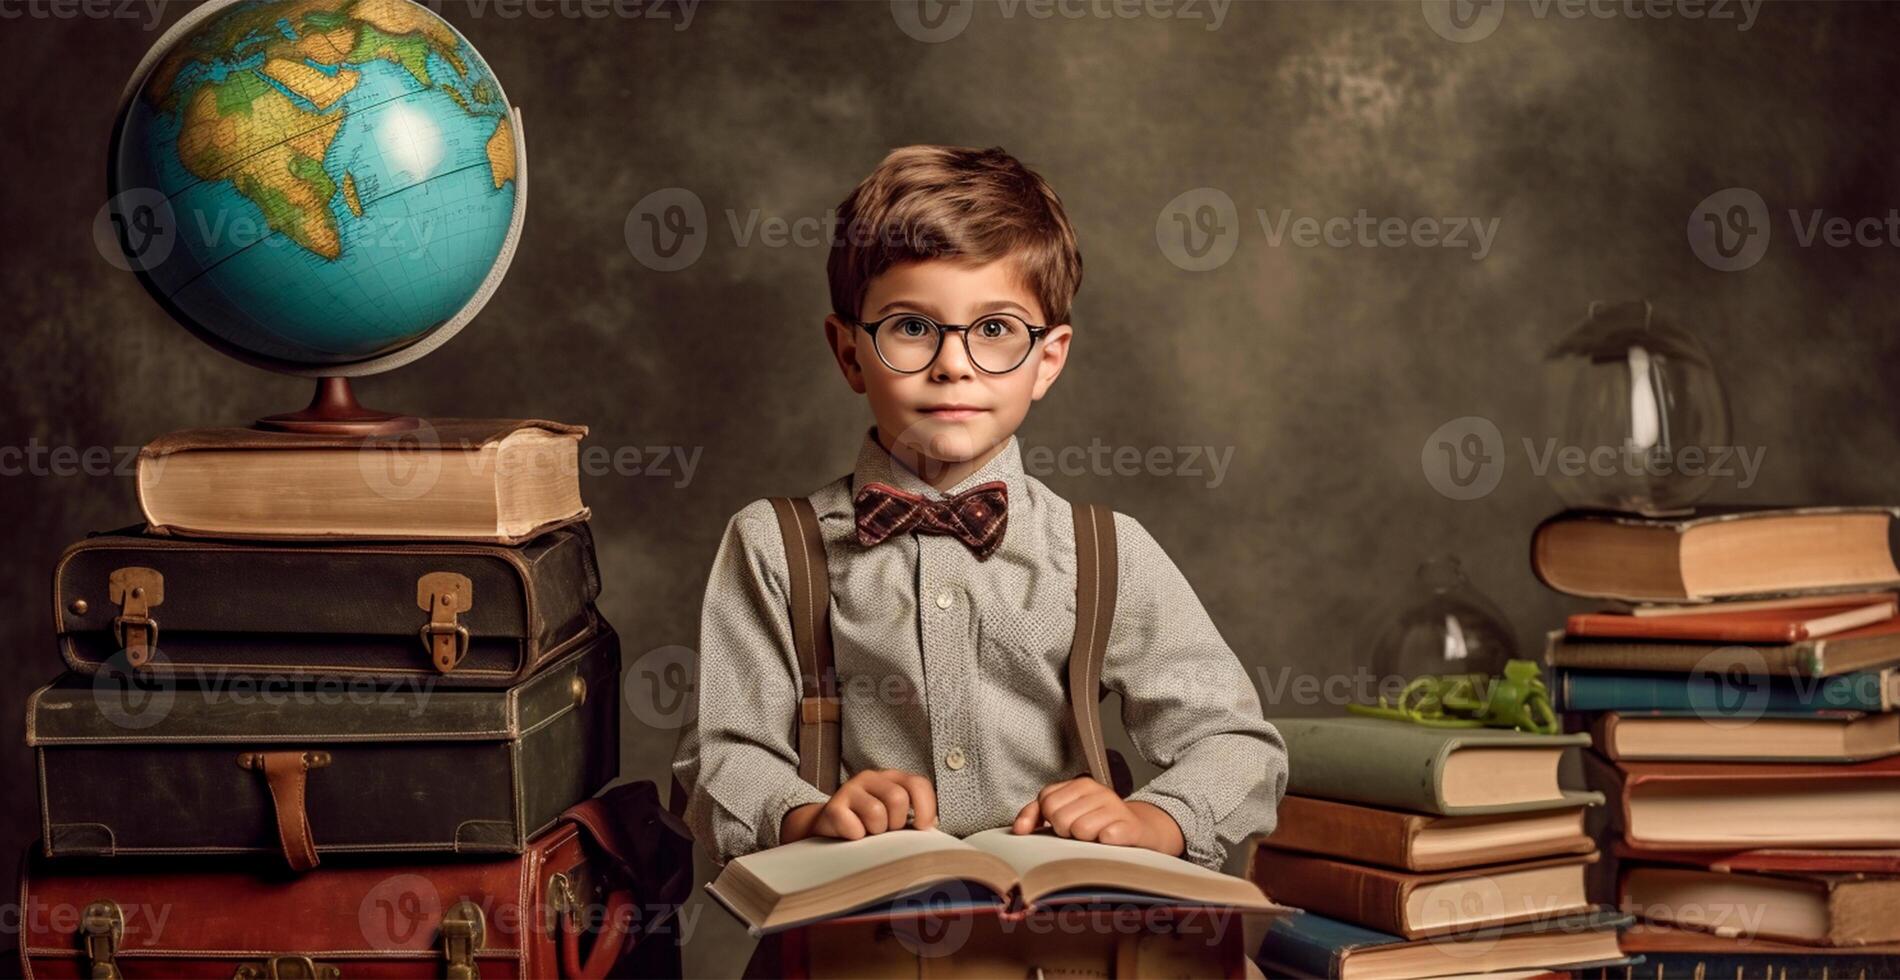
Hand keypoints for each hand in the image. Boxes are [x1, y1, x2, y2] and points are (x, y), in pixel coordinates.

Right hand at [780, 769, 937, 843]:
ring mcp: (850, 789)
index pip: (918, 784)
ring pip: (877, 813)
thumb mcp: (894, 815)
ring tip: (868, 832)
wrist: (829, 827)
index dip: (926, 807)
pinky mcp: (833, 806)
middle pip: (898, 798)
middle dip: (896, 822)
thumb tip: (935, 827)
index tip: (923, 826)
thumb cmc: (869, 823)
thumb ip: (913, 815)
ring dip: (876, 832)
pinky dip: (857, 837)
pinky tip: (852, 835)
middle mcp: (871, 777)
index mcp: (892, 778)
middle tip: (886, 829)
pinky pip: (854, 828)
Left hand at [1011, 776, 1184, 856]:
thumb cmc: (1097, 823)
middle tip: (1081, 833)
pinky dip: (1105, 844)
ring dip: (1085, 842)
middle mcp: (1098, 791)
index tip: (1059, 825)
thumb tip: (1018, 830)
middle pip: (1060, 818)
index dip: (1049, 819)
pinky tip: (1109, 843)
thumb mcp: (1068, 812)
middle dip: (1066, 833)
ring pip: (1080, 830)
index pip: (1046, 801)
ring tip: (1095, 839)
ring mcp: (1115, 808)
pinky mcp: (1131, 827)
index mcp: (1080, 785)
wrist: (1141, 831)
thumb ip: (1037, 814)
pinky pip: (1106, 837)